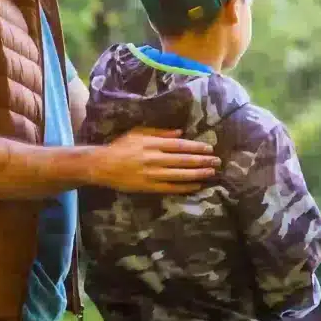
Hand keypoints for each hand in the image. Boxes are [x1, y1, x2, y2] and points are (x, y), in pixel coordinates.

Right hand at [89, 128, 218, 194]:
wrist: (102, 165)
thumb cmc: (120, 147)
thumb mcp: (138, 133)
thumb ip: (160, 132)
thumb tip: (180, 132)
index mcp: (152, 144)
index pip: (179, 145)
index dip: (196, 147)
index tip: (209, 148)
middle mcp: (154, 159)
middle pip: (183, 160)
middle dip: (202, 161)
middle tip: (217, 161)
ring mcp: (152, 174)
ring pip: (179, 175)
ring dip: (197, 174)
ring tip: (211, 172)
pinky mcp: (148, 187)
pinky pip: (170, 188)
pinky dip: (184, 187)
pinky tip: (196, 185)